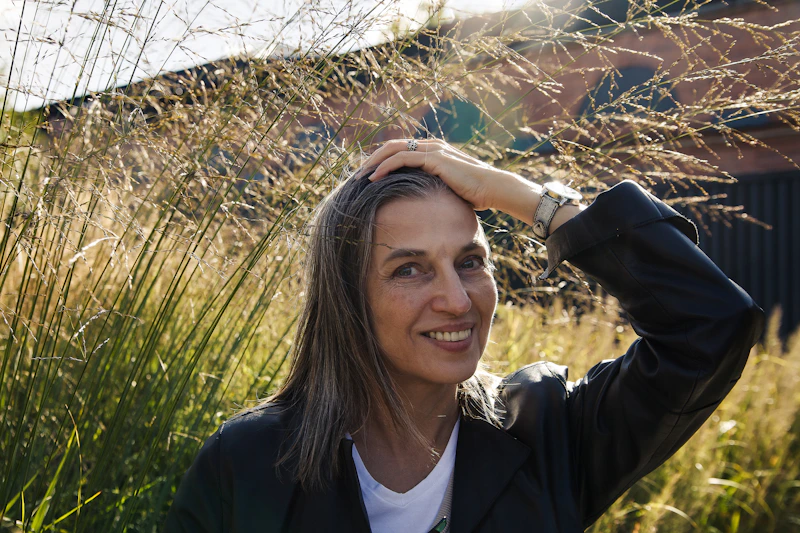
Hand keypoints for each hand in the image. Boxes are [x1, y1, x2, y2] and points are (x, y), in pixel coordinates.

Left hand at [364, 138, 515, 210]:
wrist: (493, 189)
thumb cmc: (475, 194)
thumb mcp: (448, 190)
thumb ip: (433, 190)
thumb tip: (421, 206)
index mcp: (432, 151)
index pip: (399, 151)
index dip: (381, 162)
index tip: (367, 177)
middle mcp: (430, 146)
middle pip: (391, 147)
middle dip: (372, 160)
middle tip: (356, 176)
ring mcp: (432, 150)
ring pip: (392, 150)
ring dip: (373, 163)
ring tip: (359, 178)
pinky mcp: (433, 158)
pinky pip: (401, 159)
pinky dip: (385, 167)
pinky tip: (374, 179)